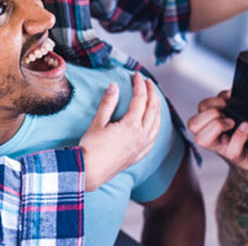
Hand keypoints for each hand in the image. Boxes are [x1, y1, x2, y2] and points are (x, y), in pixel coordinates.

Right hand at [79, 72, 161, 191]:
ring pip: (157, 124)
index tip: (136, 75)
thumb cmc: (91, 147)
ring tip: (154, 99)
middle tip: (148, 82)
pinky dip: (156, 127)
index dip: (139, 85)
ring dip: (157, 109)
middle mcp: (141, 135)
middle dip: (152, 93)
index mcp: (131, 125)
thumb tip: (114, 86)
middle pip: (153, 109)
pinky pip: (154, 139)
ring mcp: (142, 146)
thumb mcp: (97, 122)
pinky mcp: (139, 155)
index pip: (140, 99)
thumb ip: (108, 103)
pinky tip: (154, 124)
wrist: (90, 172)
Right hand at [186, 90, 247, 186]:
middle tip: (226, 115)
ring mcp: (220, 148)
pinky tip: (246, 129)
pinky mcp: (234, 157)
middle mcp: (210, 138)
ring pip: (201, 140)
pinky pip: (231, 149)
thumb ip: (228, 103)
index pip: (196, 112)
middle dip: (210, 114)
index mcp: (208, 125)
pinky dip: (239, 136)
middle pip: (192, 124)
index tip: (225, 102)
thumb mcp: (235, 115)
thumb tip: (228, 94)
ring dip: (217, 125)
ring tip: (232, 123)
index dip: (210, 103)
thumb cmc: (245, 136)